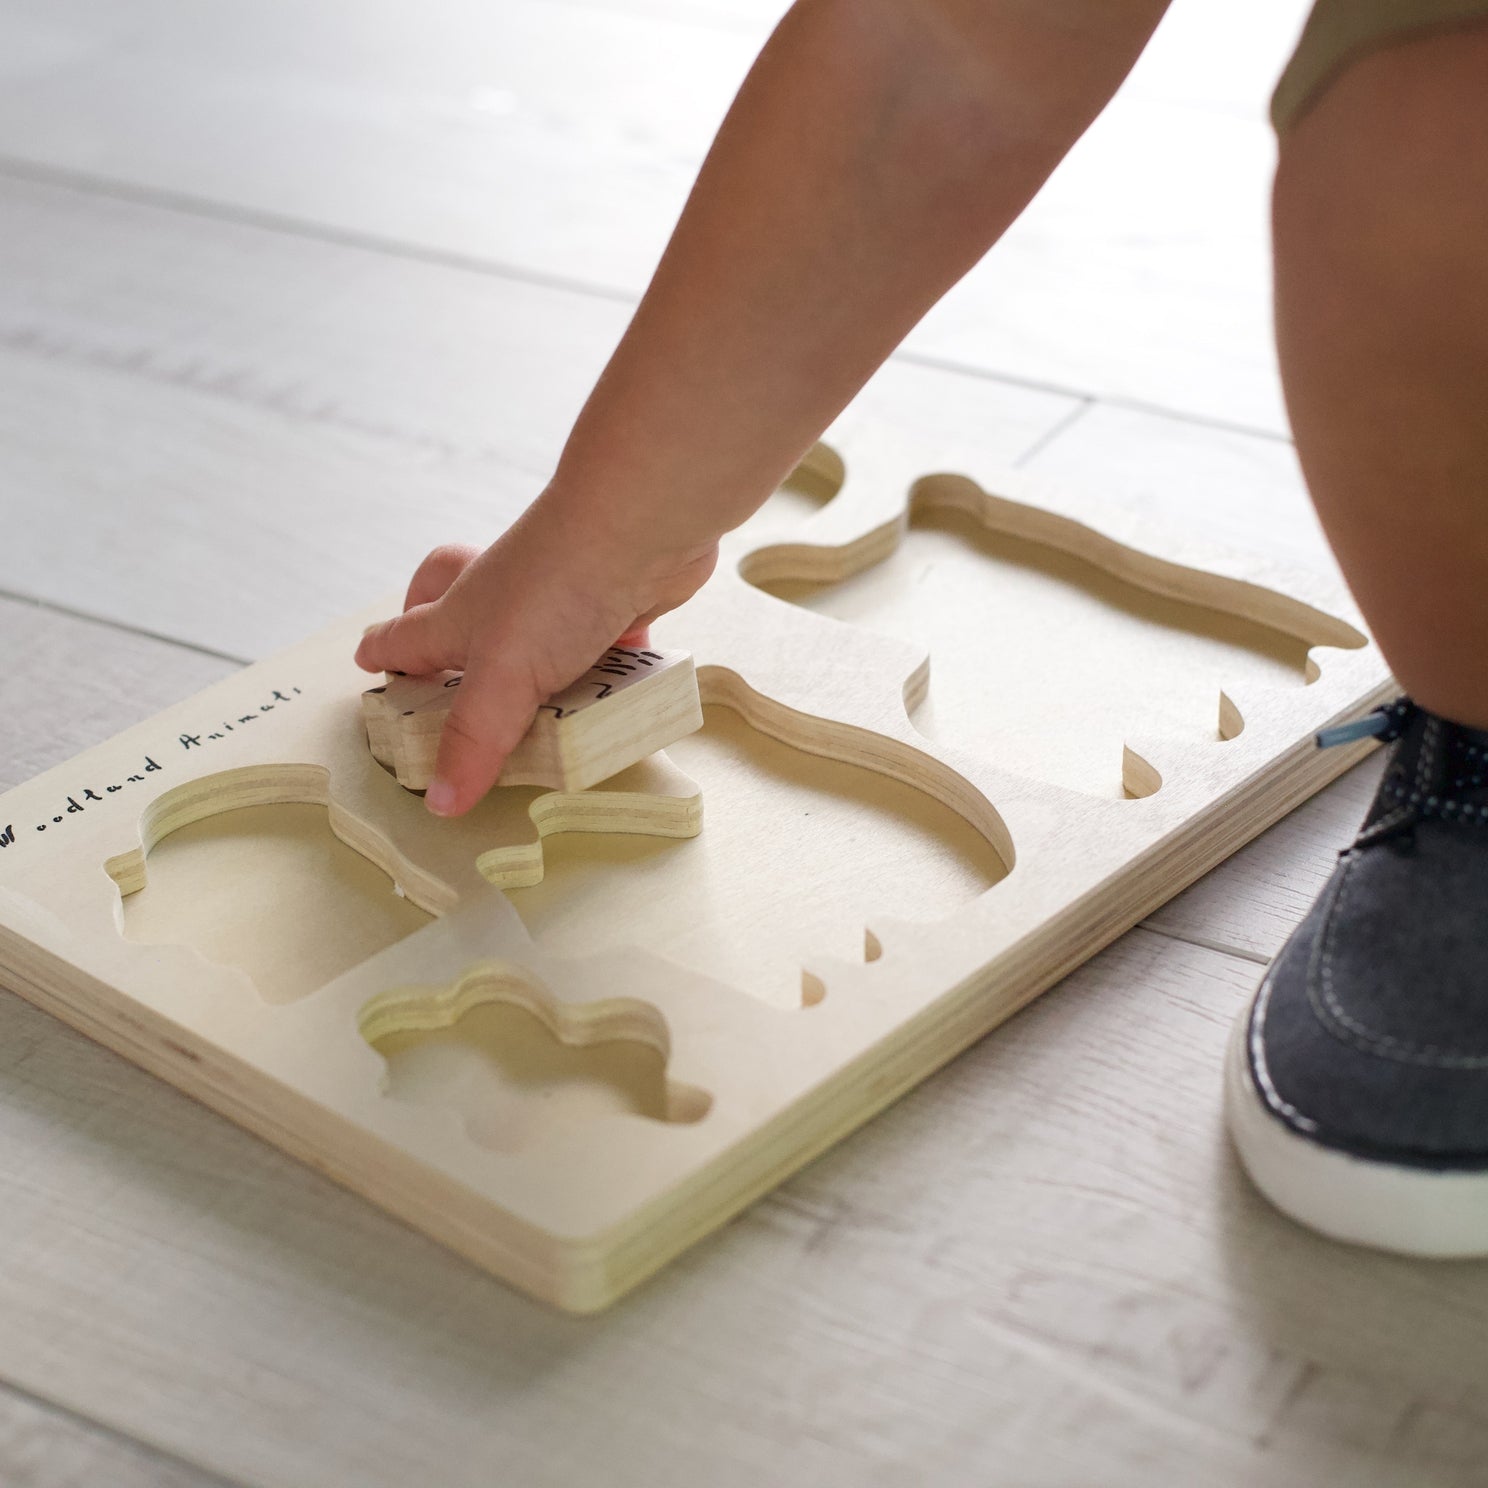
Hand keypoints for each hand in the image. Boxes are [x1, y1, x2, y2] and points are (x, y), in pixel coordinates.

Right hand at [354, 495, 715, 816]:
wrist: (642, 524)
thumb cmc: (558, 586)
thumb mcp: (503, 676)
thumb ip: (475, 740)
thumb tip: (440, 801)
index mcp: (461, 614)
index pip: (406, 634)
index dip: (384, 651)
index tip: (367, 661)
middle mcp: (505, 601)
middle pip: (452, 599)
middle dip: (437, 624)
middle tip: (441, 660)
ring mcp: (559, 596)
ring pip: (534, 627)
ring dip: (533, 658)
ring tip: (543, 707)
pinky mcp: (614, 599)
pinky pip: (604, 637)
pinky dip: (610, 662)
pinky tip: (625, 690)